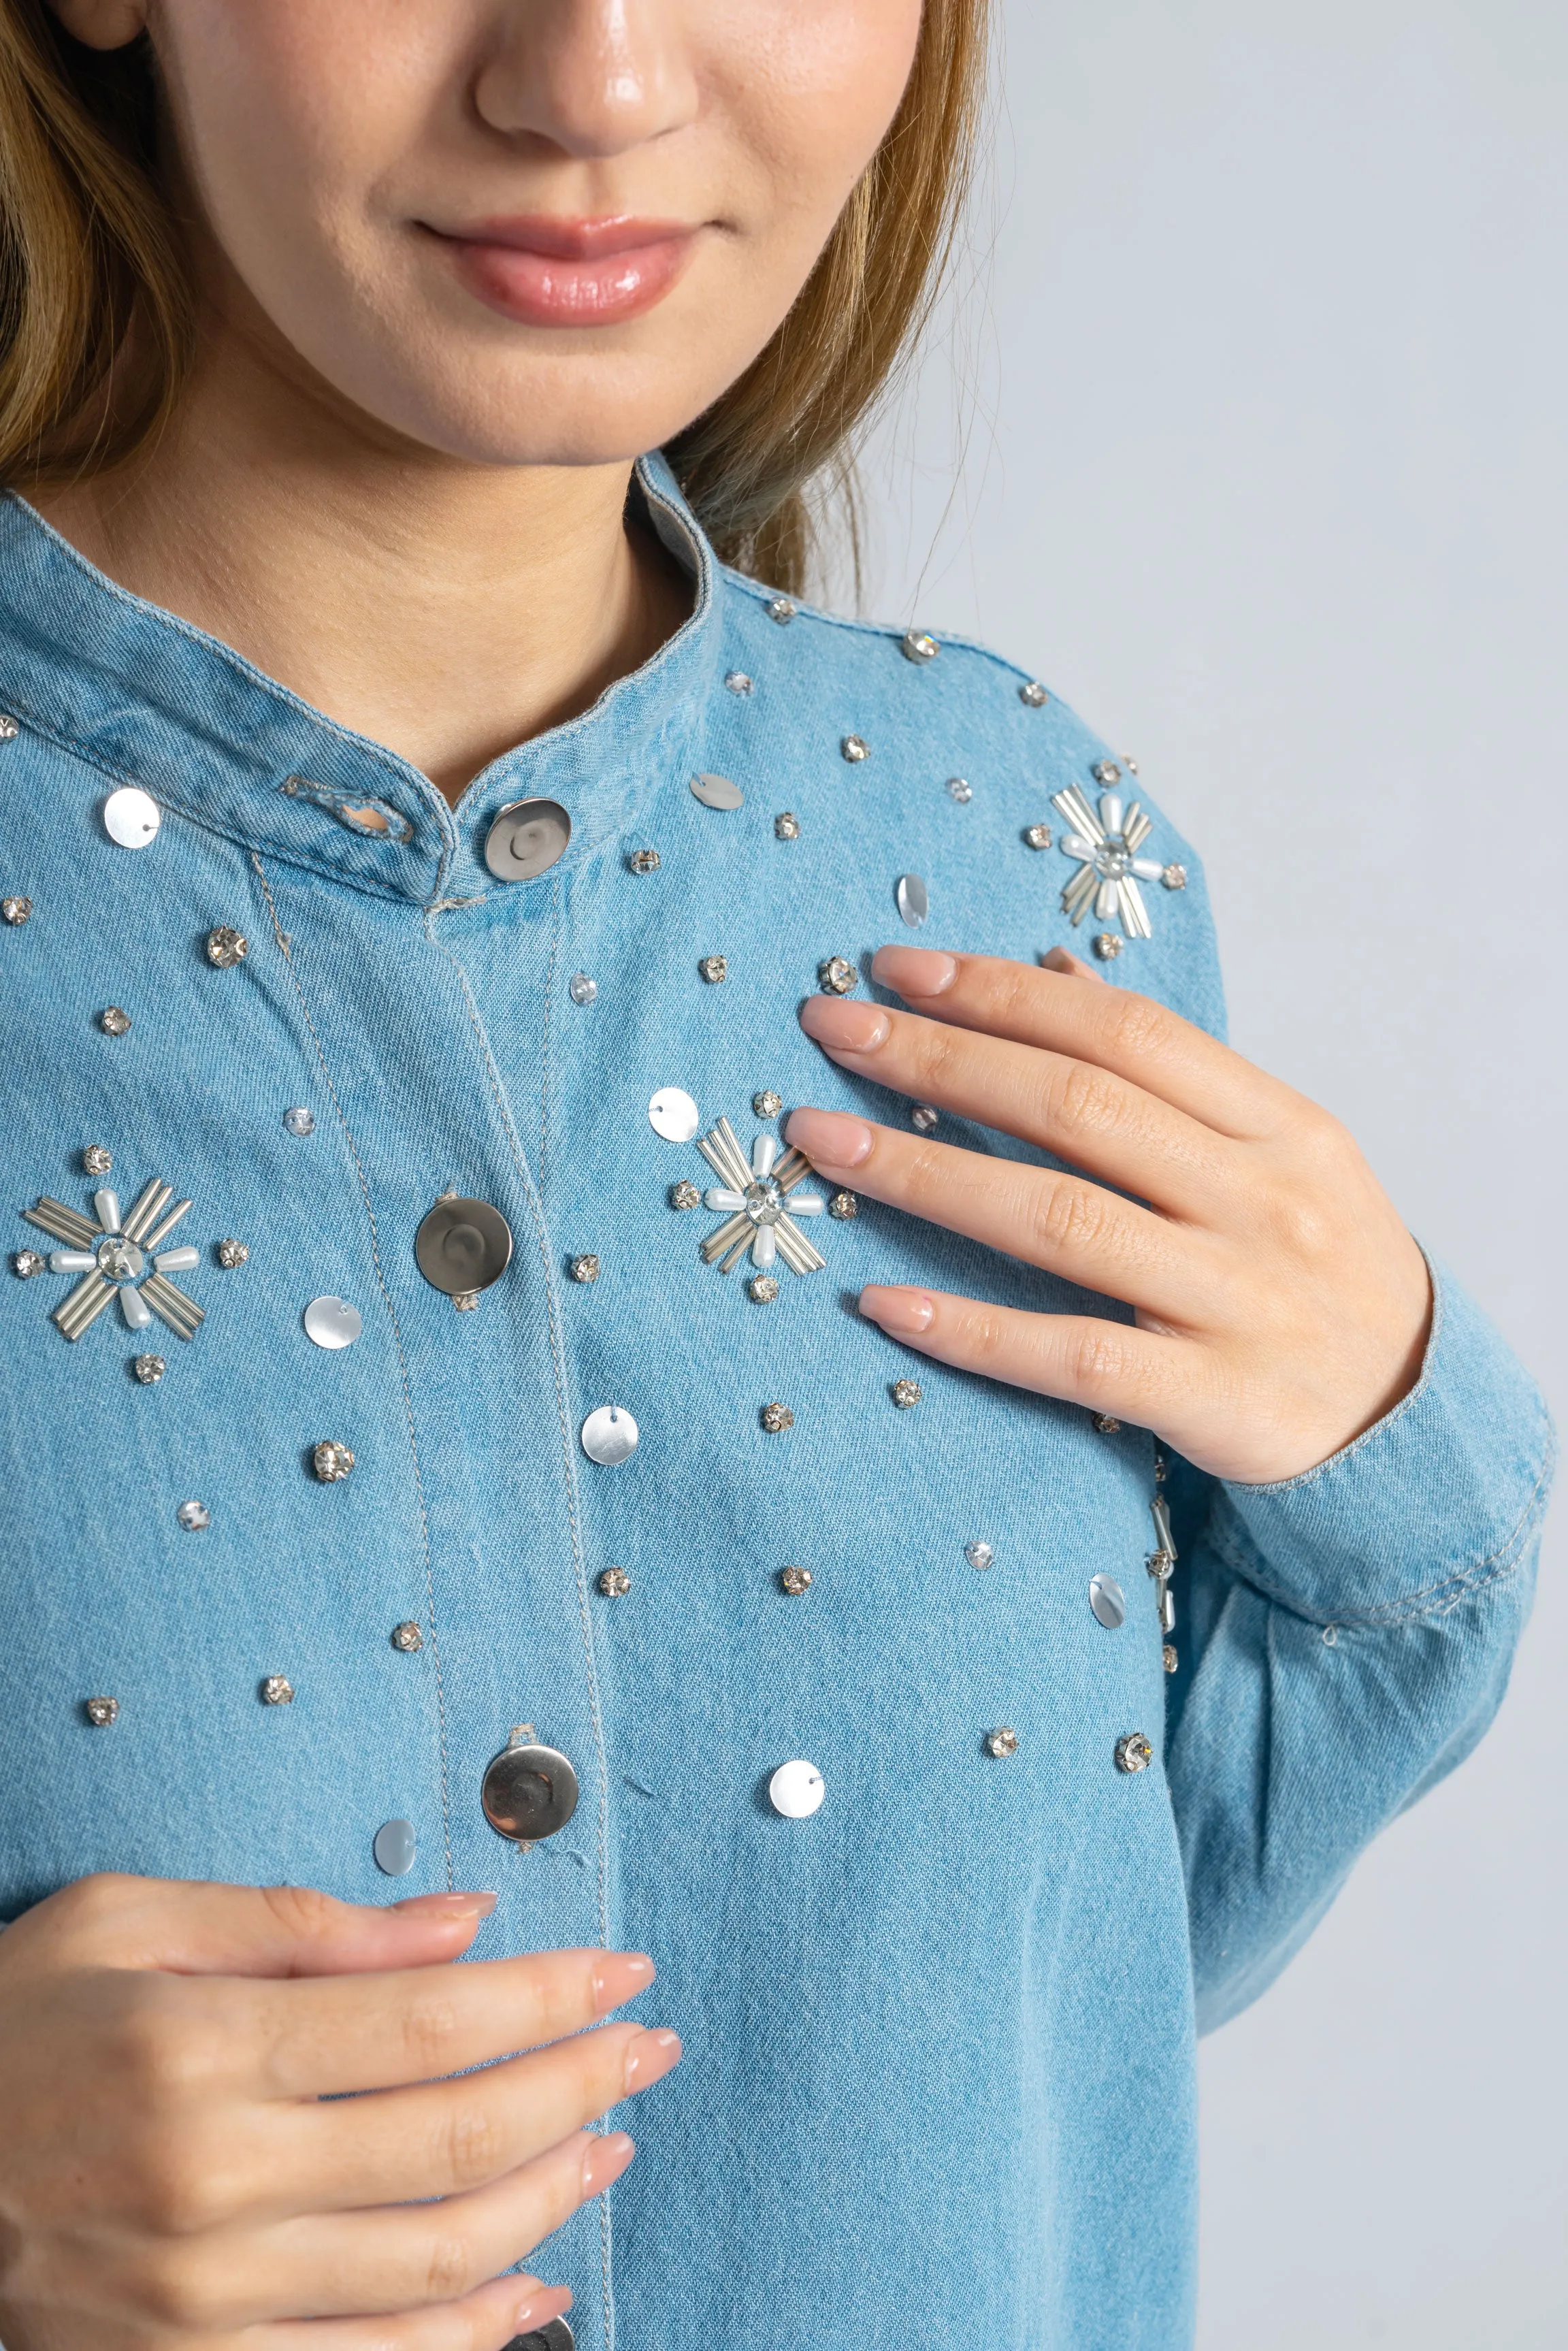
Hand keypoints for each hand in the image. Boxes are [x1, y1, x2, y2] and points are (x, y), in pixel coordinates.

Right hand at [0, 1872, 680, 2350]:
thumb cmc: (11, 2032)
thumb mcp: (127, 1923)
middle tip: (648, 2046)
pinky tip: (534, 2282)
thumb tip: (461, 1921)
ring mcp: (207, 2299)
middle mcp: (215, 2181)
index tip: (619, 1970)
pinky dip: (473, 2332)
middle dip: (582, 2085)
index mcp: (204, 2047)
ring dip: (553, 2200)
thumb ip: (302, 1921)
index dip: (550, 1996)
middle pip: (458, 2141)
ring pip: (438, 2260)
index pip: (433, 2022)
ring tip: (612, 2142)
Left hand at [787, 943, 1430, 1483]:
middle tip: (831, 1027)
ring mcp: (1238, 1301)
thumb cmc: (1315, 1266)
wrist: (1408, 1421)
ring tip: (822, 1145)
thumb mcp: (1277, 1152)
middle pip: (1079, 1109)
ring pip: (1062, 1222)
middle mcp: (1261, 1201)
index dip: (1004, 991)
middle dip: (942, 1058)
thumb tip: (1050, 964)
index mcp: (1281, 1124)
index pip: (1125, 1031)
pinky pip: (1072, 1357)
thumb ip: (1171, 1069)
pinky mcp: (1211, 1399)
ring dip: (927, 1176)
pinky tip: (883, 1303)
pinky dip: (973, 1331)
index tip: (896, 967)